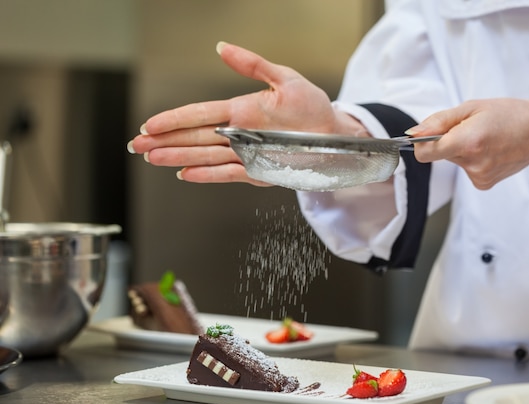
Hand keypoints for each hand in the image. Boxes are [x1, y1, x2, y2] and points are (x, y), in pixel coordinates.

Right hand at [127, 42, 354, 184]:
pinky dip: (207, 175)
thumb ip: (252, 65)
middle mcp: (238, 133)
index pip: (199, 114)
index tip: (150, 124)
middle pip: (194, 137)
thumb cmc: (313, 106)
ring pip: (205, 156)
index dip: (173, 119)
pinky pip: (228, 174)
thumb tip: (221, 48)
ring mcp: (246, 154)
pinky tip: (185, 173)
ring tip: (153, 158)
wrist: (334, 135)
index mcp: (241, 110)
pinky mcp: (257, 172)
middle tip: (137, 145)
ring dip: (178, 158)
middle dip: (164, 141)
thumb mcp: (285, 79)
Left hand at [405, 98, 528, 188]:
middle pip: (440, 155)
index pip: (425, 153)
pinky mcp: (484, 184)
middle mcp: (472, 163)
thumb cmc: (509, 114)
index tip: (428, 134)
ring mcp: (479, 177)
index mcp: (467, 142)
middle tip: (471, 129)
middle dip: (448, 141)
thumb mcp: (471, 108)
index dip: (422, 143)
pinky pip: (466, 170)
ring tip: (485, 139)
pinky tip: (491, 151)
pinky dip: (473, 160)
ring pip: (454, 162)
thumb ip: (438, 122)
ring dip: (462, 150)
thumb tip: (413, 134)